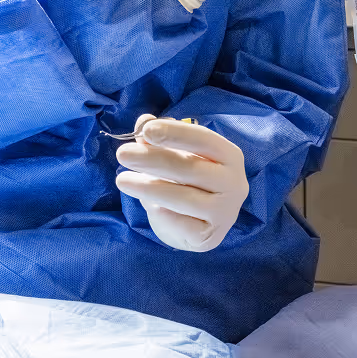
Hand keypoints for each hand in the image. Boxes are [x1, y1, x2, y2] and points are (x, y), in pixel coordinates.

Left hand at [115, 116, 249, 252]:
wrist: (199, 224)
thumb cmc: (188, 181)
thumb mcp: (175, 155)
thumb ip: (159, 138)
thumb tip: (143, 121)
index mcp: (229, 156)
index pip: (203, 139)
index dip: (175, 132)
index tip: (146, 130)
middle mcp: (234, 183)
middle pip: (190, 167)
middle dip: (152, 159)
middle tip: (123, 154)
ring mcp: (225, 212)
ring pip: (183, 197)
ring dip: (148, 187)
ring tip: (122, 180)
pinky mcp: (210, 236)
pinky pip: (181, 223)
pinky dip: (161, 213)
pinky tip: (147, 205)